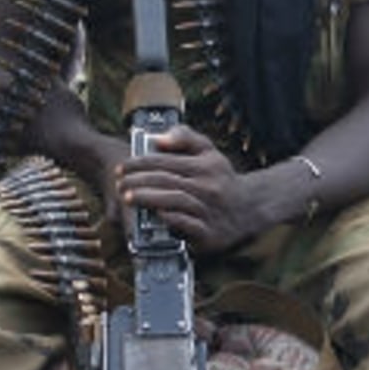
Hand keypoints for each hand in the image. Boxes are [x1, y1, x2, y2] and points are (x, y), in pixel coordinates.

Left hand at [116, 124, 257, 254]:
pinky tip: (156, 214)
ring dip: (148, 198)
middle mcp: (207, 186)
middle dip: (138, 181)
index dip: (139, 163)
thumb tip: (157, 139)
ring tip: (128, 197)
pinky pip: (188, 225)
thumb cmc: (220, 179)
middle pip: (166, 180)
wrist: (249, 208)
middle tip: (119, 184)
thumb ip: (185, 137)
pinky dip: (171, 218)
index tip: (122, 167)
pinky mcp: (209, 232)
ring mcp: (208, 210)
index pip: (165, 161)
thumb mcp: (208, 151)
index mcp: (204, 165)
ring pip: (174, 200)